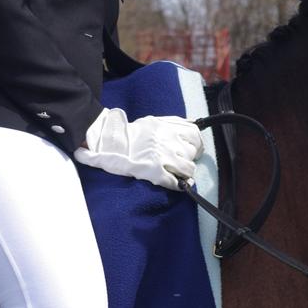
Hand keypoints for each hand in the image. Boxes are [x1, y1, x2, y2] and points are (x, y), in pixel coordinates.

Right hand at [74, 108, 203, 190]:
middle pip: (192, 152)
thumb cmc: (131, 133)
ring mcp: (161, 156)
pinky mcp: (153, 171)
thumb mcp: (154, 122)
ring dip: (186, 173)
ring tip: (180, 174)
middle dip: (190, 158)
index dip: (198, 144)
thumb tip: (193, 123)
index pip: (195, 134)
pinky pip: (175, 182)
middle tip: (183, 162)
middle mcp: (167, 140)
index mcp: (167, 127)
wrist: (109, 143)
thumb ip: (173, 123)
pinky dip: (179, 185)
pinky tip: (177, 185)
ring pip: (188, 168)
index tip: (196, 149)